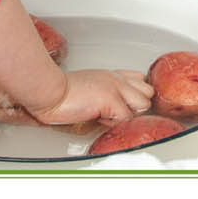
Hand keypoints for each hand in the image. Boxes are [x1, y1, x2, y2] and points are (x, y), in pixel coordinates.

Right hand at [24, 69, 153, 127]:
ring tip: (108, 117)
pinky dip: (114, 123)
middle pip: (148, 91)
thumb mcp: (88, 87)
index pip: (140, 79)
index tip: (125, 105)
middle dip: (137, 106)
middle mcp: (117, 78)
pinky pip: (126, 118)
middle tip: (117, 114)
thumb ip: (104, 94)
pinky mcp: (111, 99)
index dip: (136, 95)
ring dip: (128, 115)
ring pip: (143, 105)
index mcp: (111, 75)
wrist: (49, 91)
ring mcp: (116, 87)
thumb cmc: (60, 93)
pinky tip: (98, 119)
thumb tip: (113, 112)